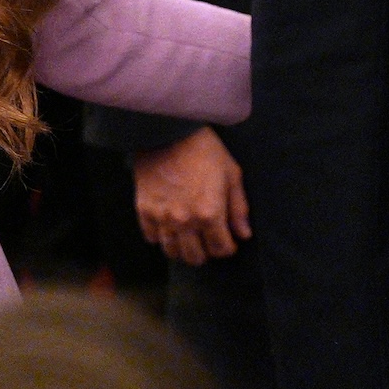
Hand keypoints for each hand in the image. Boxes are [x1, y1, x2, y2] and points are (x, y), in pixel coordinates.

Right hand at [133, 127, 248, 265]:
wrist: (168, 131)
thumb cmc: (204, 150)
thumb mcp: (231, 174)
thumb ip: (238, 208)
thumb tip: (244, 234)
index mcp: (209, 214)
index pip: (221, 249)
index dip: (228, 248)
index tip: (229, 241)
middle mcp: (184, 222)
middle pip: (196, 257)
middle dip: (206, 253)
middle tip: (209, 242)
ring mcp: (162, 218)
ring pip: (172, 252)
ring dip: (183, 250)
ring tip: (190, 241)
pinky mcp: (144, 210)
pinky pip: (152, 237)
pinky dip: (161, 237)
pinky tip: (169, 227)